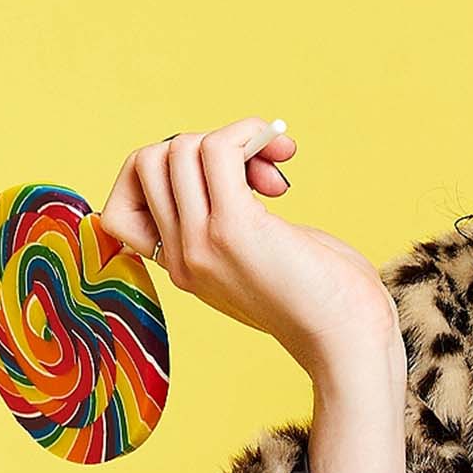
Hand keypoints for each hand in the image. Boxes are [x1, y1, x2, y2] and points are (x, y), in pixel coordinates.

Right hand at [96, 116, 395, 376]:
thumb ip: (233, 221)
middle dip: (204, 143)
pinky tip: (281, 149)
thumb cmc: (326, 295)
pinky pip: (217, 151)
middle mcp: (179, 257)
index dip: (167, 173)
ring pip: (179, 150)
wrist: (349, 340)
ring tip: (276, 164)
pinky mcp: (234, 229)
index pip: (123, 203)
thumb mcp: (262, 257)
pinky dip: (247, 132)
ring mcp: (200, 244)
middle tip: (262, 170)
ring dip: (233, 136)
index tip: (227, 181)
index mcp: (180, 266)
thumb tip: (242, 162)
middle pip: (149, 163)